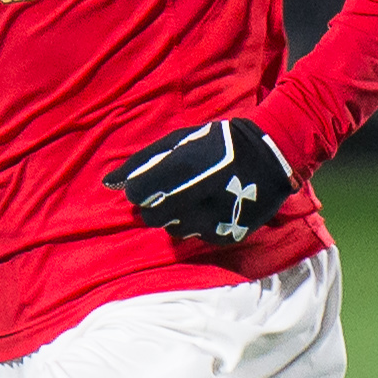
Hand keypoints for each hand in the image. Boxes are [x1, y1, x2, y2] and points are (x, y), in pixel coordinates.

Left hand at [107, 118, 295, 245]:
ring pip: (173, 229)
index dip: (139, 191)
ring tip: (194, 198)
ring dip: (176, 217)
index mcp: (180, 168)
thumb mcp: (179, 141)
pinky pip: (197, 236)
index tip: (148, 186)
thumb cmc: (217, 144)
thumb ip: (142, 162)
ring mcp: (211, 218)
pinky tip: (210, 207)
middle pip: (151, 217)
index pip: (137, 193)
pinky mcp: (225, 233)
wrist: (269, 156)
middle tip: (170, 194)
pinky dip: (198, 224)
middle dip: (154, 207)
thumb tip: (108, 182)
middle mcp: (194, 197)